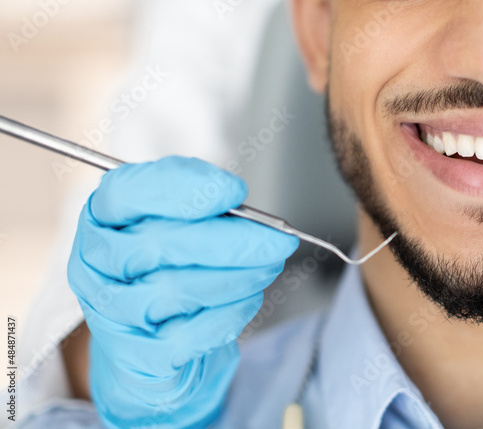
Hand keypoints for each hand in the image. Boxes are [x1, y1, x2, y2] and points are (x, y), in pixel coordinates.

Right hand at [67, 156, 298, 426]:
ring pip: (173, 288)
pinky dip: (228, 315)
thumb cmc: (171, 272)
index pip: (125, 192)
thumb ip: (204, 211)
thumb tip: (246, 212)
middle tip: (277, 241)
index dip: (182, 187)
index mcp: (104, 219)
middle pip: (156, 242)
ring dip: (236, 277)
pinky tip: (248, 300)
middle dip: (230, 240)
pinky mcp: (134, 356)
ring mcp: (109, 312)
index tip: (235, 191)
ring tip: (267, 268)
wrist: (152, 344)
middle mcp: (96, 263)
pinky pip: (185, 334)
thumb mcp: (182, 228)